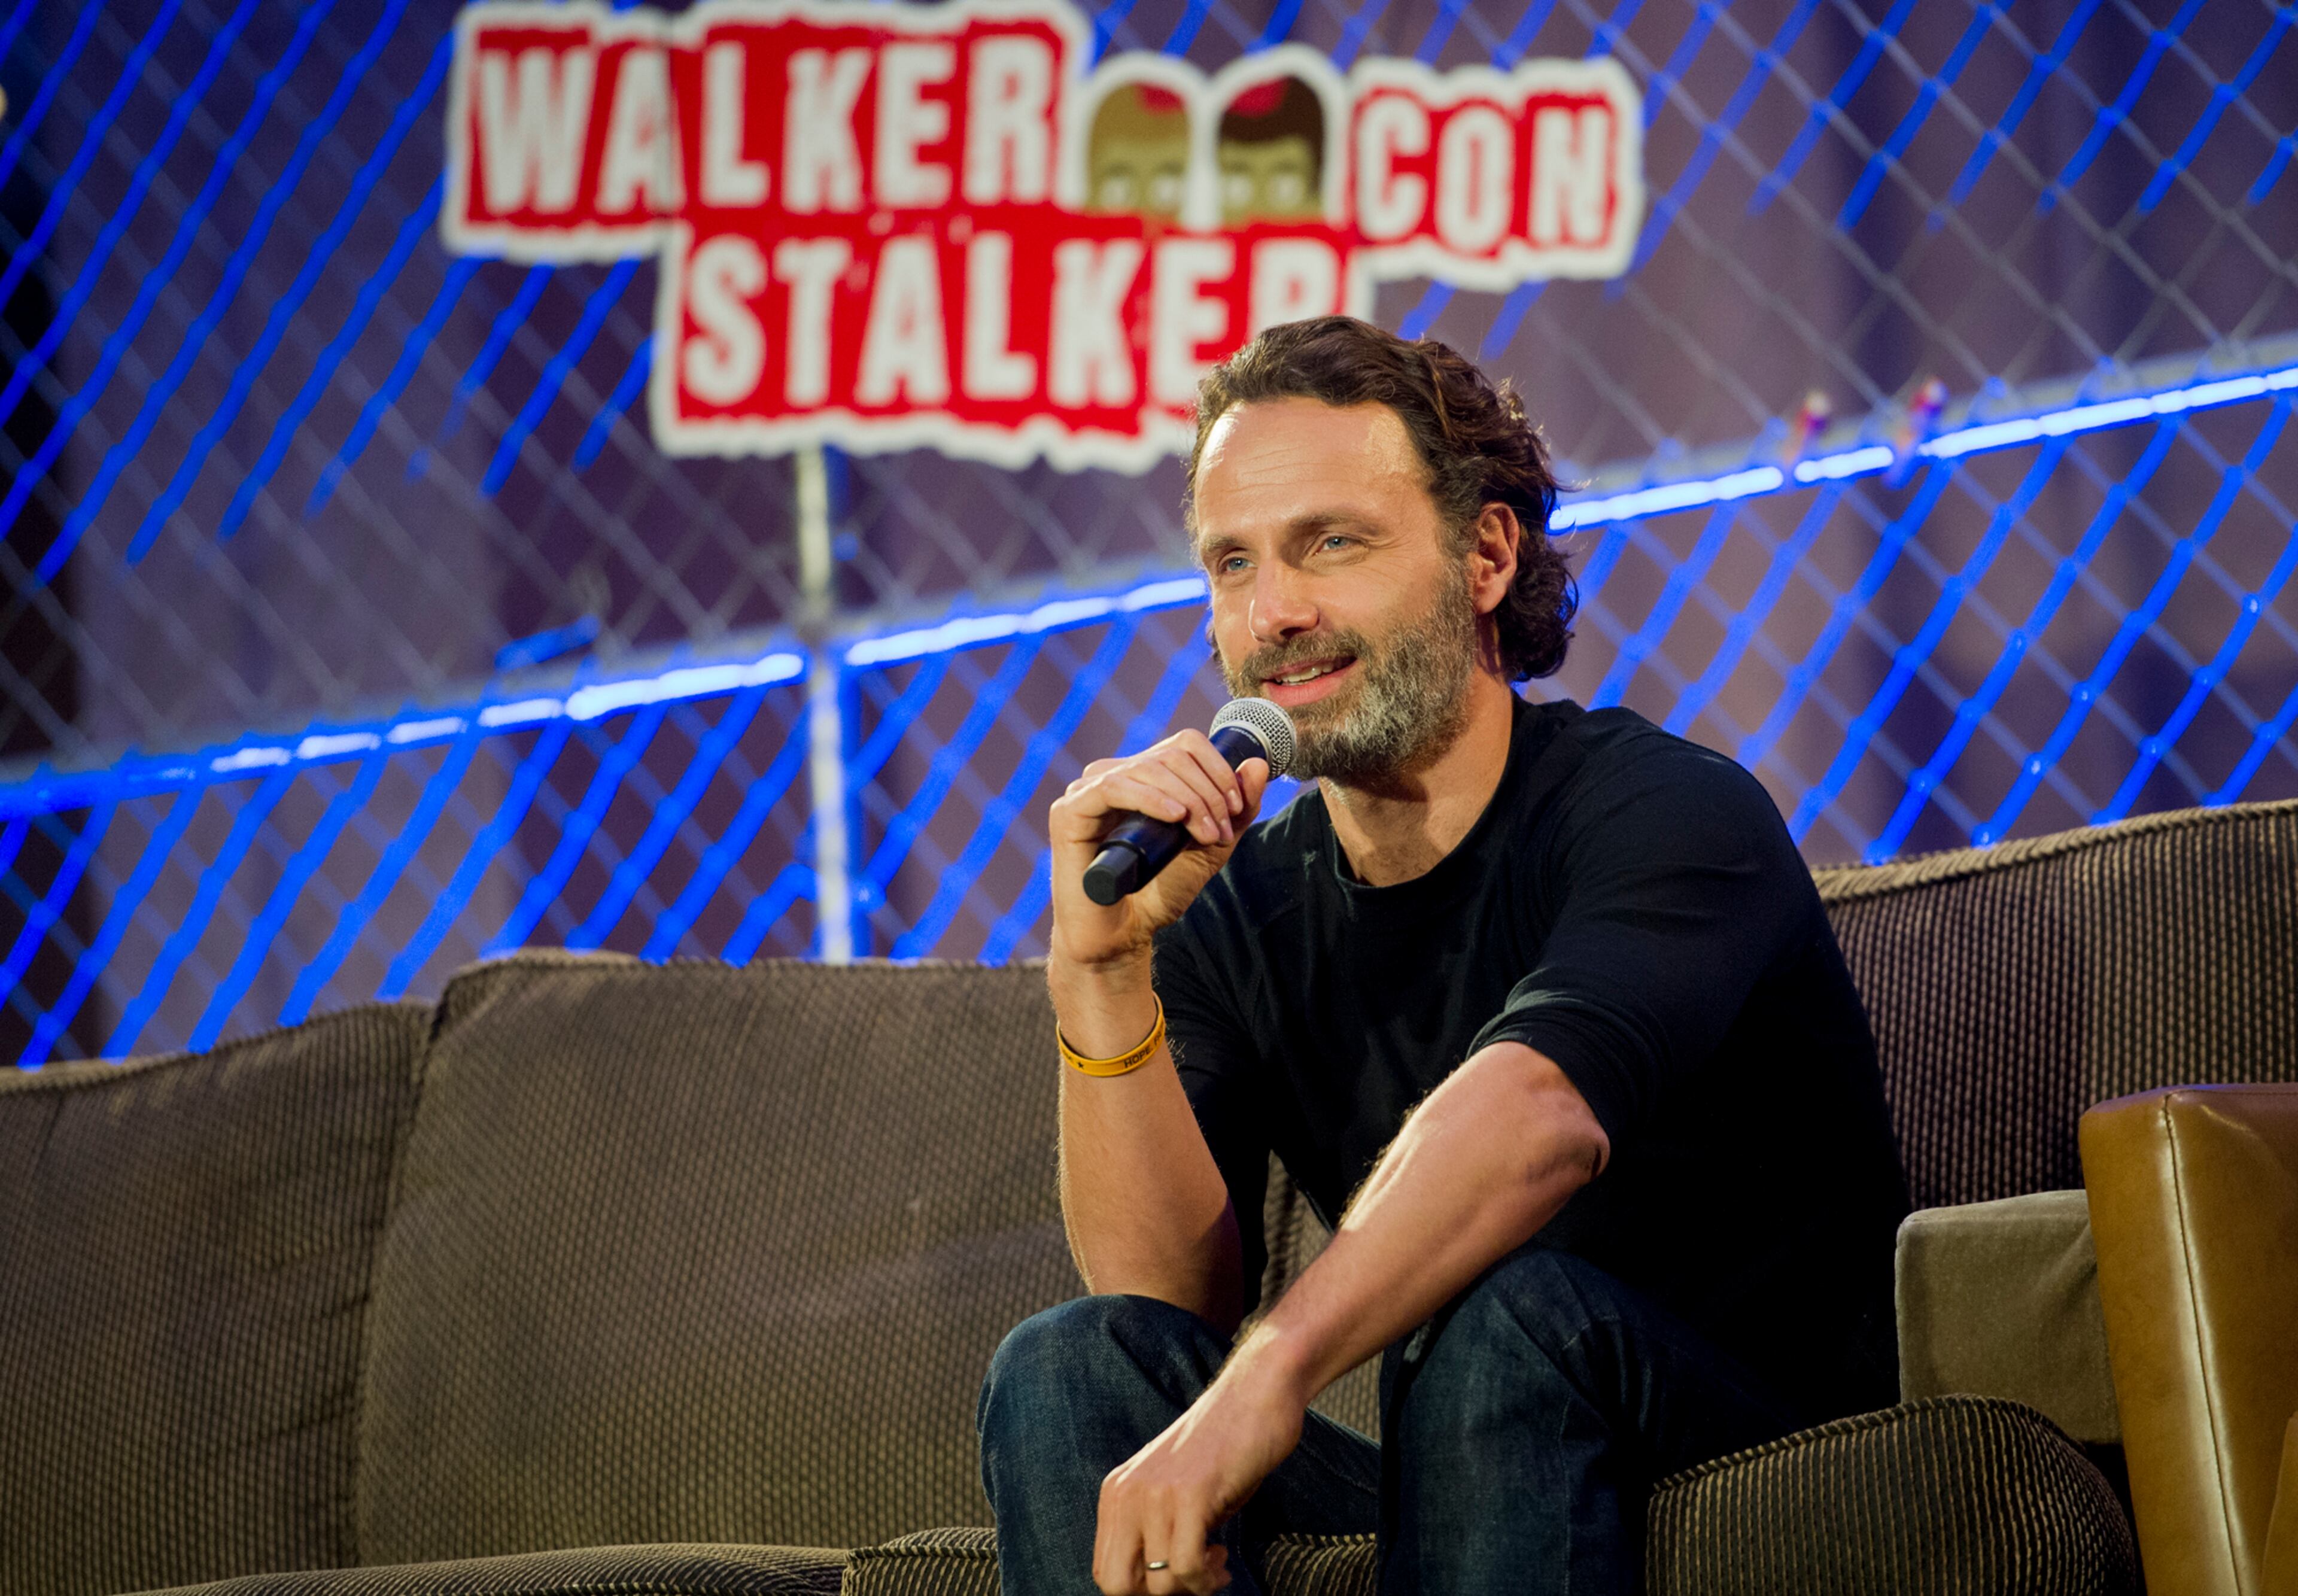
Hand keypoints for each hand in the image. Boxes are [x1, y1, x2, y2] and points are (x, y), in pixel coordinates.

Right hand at [1048, 732, 1270, 972]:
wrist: (1123, 936)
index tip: (1236, 809)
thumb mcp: (1210, 847)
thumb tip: (1258, 764)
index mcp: (1142, 776)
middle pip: (1172, 756)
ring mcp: (1087, 791)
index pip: (1185, 745)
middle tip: (1219, 834)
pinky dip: (1150, 798)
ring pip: (1148, 768)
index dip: (1218, 769)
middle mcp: (1113, 776)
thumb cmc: (1159, 892)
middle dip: (1208, 792)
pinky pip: (1113, 787)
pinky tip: (1174, 816)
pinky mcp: (1068, 812)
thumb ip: (1237, 810)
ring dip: (1188, 799)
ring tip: (1204, 835)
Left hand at [1090, 1343, 1307, 1595]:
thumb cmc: (1224, 1450)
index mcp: (1116, 1493)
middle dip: (1159, 1594)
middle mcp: (1125, 1494)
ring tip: (1216, 1561)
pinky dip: (1208, 1577)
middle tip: (1193, 1579)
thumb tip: (1158, 1584)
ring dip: (1194, 1587)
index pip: (1105, 1572)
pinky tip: (1223, 1557)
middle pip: (1116, 1585)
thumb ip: (1156, 1531)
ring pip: (1158, 1583)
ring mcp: (1155, 1494)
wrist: (1257, 1394)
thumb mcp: (1174, 1494)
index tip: (1179, 1578)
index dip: (1142, 1589)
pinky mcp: (1190, 1494)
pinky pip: (1187, 1566)